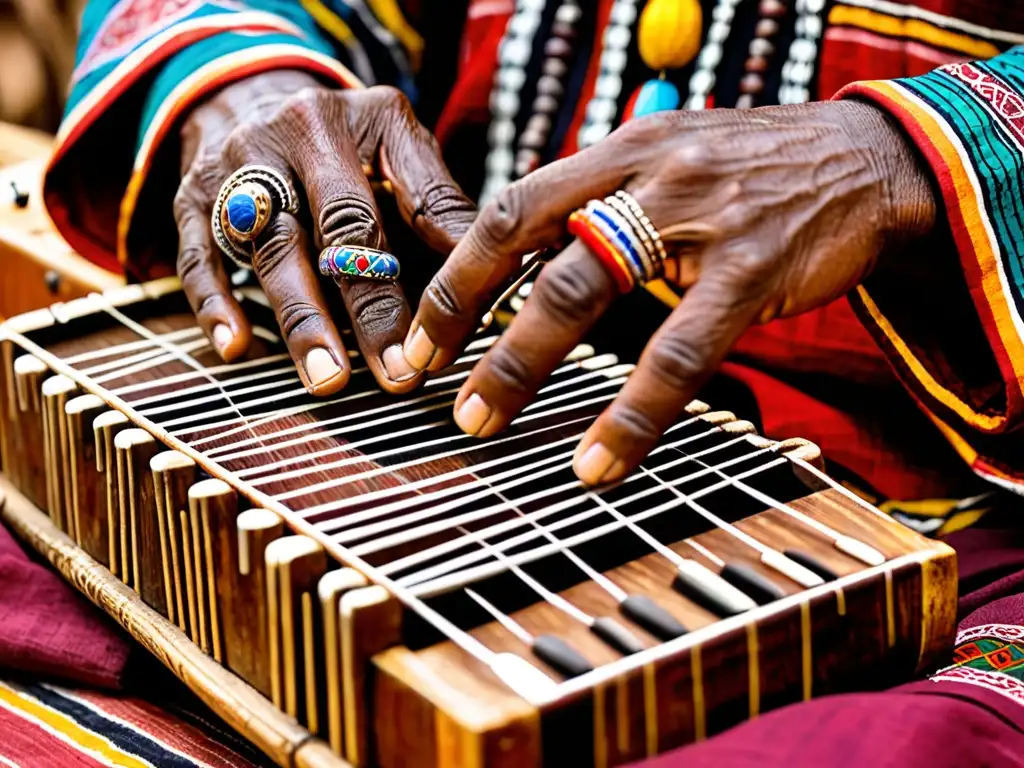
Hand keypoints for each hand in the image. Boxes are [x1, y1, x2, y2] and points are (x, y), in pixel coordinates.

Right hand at [175, 70, 475, 393]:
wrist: (243, 97)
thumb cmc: (341, 145)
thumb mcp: (394, 149)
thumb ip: (435, 208)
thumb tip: (493, 279)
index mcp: (361, 122)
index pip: (410, 200)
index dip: (432, 269)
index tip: (451, 329)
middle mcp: (295, 134)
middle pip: (339, 229)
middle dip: (370, 307)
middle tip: (396, 373)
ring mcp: (237, 166)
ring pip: (272, 248)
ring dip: (302, 320)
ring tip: (329, 379)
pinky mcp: (190, 198)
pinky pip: (199, 256)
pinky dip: (216, 304)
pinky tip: (237, 348)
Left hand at [402, 101, 935, 483]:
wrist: (865, 158)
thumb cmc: (755, 169)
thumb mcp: (670, 159)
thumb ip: (603, 203)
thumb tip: (533, 262)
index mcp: (619, 149)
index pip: (513, 206)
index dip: (459, 274)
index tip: (422, 333)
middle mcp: (645, 174)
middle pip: (531, 249)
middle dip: (470, 324)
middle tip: (432, 386)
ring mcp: (696, 220)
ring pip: (582, 293)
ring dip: (520, 365)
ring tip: (485, 422)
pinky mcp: (748, 271)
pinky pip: (675, 354)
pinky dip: (630, 415)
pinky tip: (599, 461)